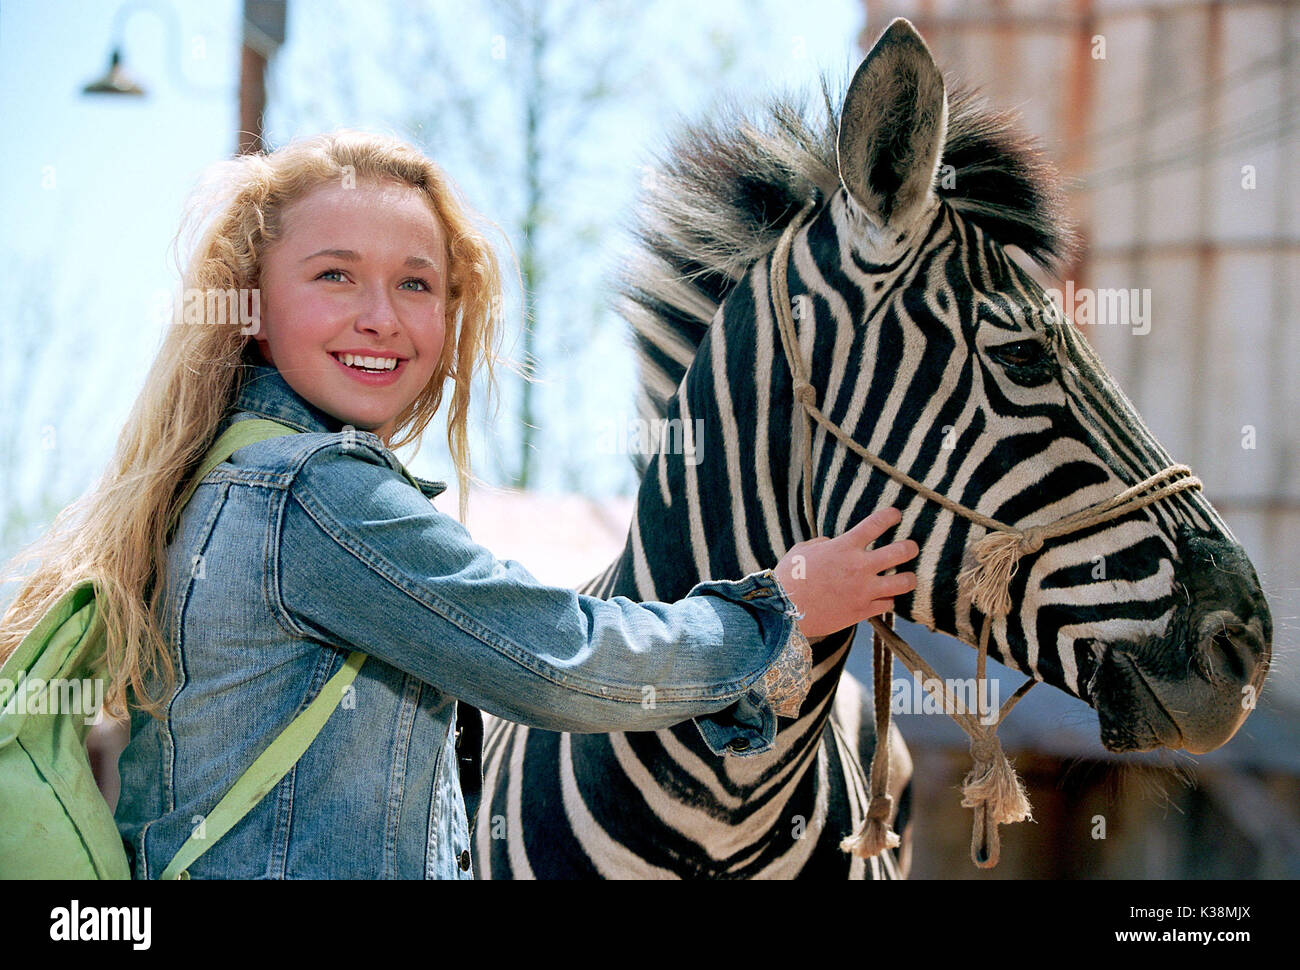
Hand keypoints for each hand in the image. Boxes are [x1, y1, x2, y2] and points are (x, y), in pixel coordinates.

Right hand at [772, 508, 917, 638]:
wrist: (784, 610)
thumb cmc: (788, 577)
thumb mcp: (802, 550)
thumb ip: (823, 543)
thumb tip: (833, 542)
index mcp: (844, 546)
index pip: (876, 524)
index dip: (890, 516)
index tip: (896, 515)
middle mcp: (858, 566)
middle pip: (901, 551)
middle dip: (911, 547)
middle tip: (911, 548)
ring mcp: (863, 590)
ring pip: (904, 582)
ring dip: (908, 578)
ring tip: (907, 577)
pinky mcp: (862, 611)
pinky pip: (888, 604)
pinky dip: (887, 600)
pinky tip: (883, 597)